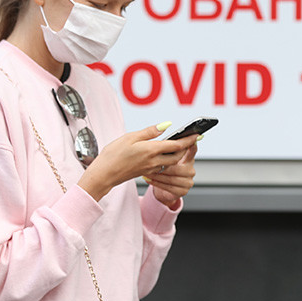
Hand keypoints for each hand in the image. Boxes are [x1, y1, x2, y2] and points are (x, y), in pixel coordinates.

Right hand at [78, 124, 199, 202]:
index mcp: (151, 150)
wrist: (104, 174)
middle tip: (191, 138)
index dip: (188, 140)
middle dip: (185, 147)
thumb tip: (166, 125)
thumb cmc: (113, 155)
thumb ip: (150, 132)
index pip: (176, 145)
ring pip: (170, 161)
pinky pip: (162, 165)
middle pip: (177, 155)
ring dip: (177, 154)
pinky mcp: (146, 172)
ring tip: (179, 144)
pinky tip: (164, 153)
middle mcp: (154, 161)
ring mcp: (150, 168)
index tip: (197, 134)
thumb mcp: (130, 137)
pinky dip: (167, 159)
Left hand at [143, 140, 196, 209]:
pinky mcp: (182, 191)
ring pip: (172, 178)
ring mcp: (188, 181)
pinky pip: (169, 187)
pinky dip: (158, 184)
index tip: (191, 137)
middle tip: (154, 164)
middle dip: (165, 167)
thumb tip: (165, 125)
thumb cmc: (160, 168)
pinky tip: (150, 179)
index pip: (192, 149)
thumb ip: (165, 141)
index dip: (191, 144)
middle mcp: (190, 169)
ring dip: (159, 176)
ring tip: (148, 172)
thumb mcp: (161, 154)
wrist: (159, 187)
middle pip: (180, 167)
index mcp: (187, 158)